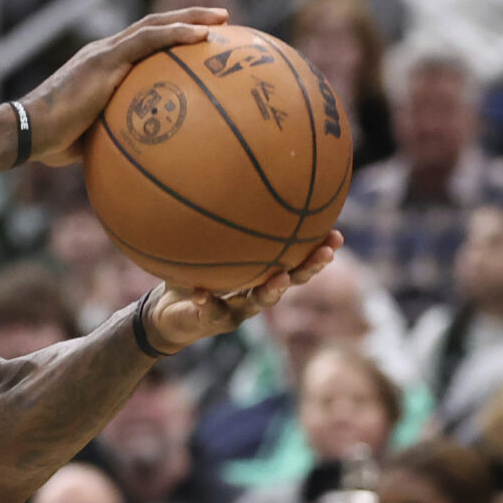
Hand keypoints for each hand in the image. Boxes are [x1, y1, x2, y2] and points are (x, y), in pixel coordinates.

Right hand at [22, 9, 226, 165]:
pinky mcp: (104, 59)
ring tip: (222, 17)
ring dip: (190, 18)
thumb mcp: (91, 138)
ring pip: (154, 24)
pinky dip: (176, 34)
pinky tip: (202, 35)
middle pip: (153, 26)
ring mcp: (104, 53)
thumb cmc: (51, 143)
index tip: (200, 40)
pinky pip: (147, 40)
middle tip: (222, 18)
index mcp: (101, 66)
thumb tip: (137, 158)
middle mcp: (104, 52)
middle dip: (189, 18)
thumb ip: (114, 136)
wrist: (28, 132)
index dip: (171, 37)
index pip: (141, 43)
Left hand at [140, 233, 342, 353]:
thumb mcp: (205, 247)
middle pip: (291, 281)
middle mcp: (255, 293)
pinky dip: (207, 303)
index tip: (336, 235)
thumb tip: (232, 181)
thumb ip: (218, 224)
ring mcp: (236, 310)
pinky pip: (210, 311)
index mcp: (260, 274)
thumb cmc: (191, 274)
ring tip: (280, 279)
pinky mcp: (210, 321)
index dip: (317, 251)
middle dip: (310, 268)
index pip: (295, 261)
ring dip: (272, 290)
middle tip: (326, 253)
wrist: (166, 314)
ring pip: (260, 302)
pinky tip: (201, 295)